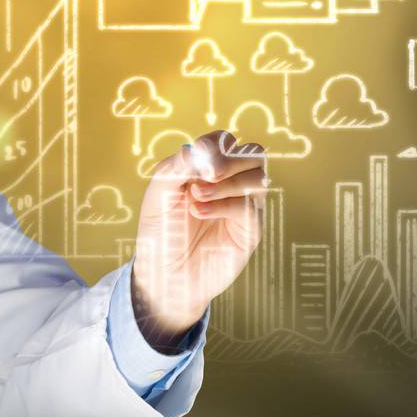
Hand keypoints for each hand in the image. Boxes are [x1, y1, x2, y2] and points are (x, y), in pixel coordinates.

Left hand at [130, 130, 266, 349]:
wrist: (164, 274)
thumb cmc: (161, 230)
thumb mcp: (159, 193)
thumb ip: (176, 167)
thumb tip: (197, 149)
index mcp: (210, 169)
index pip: (225, 141)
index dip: (214, 144)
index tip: (195, 157)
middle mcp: (232, 184)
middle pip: (254, 153)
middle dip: (231, 159)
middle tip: (207, 173)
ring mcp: (244, 207)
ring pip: (258, 178)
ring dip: (228, 182)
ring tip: (196, 197)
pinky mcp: (249, 232)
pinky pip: (249, 209)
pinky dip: (224, 205)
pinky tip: (199, 211)